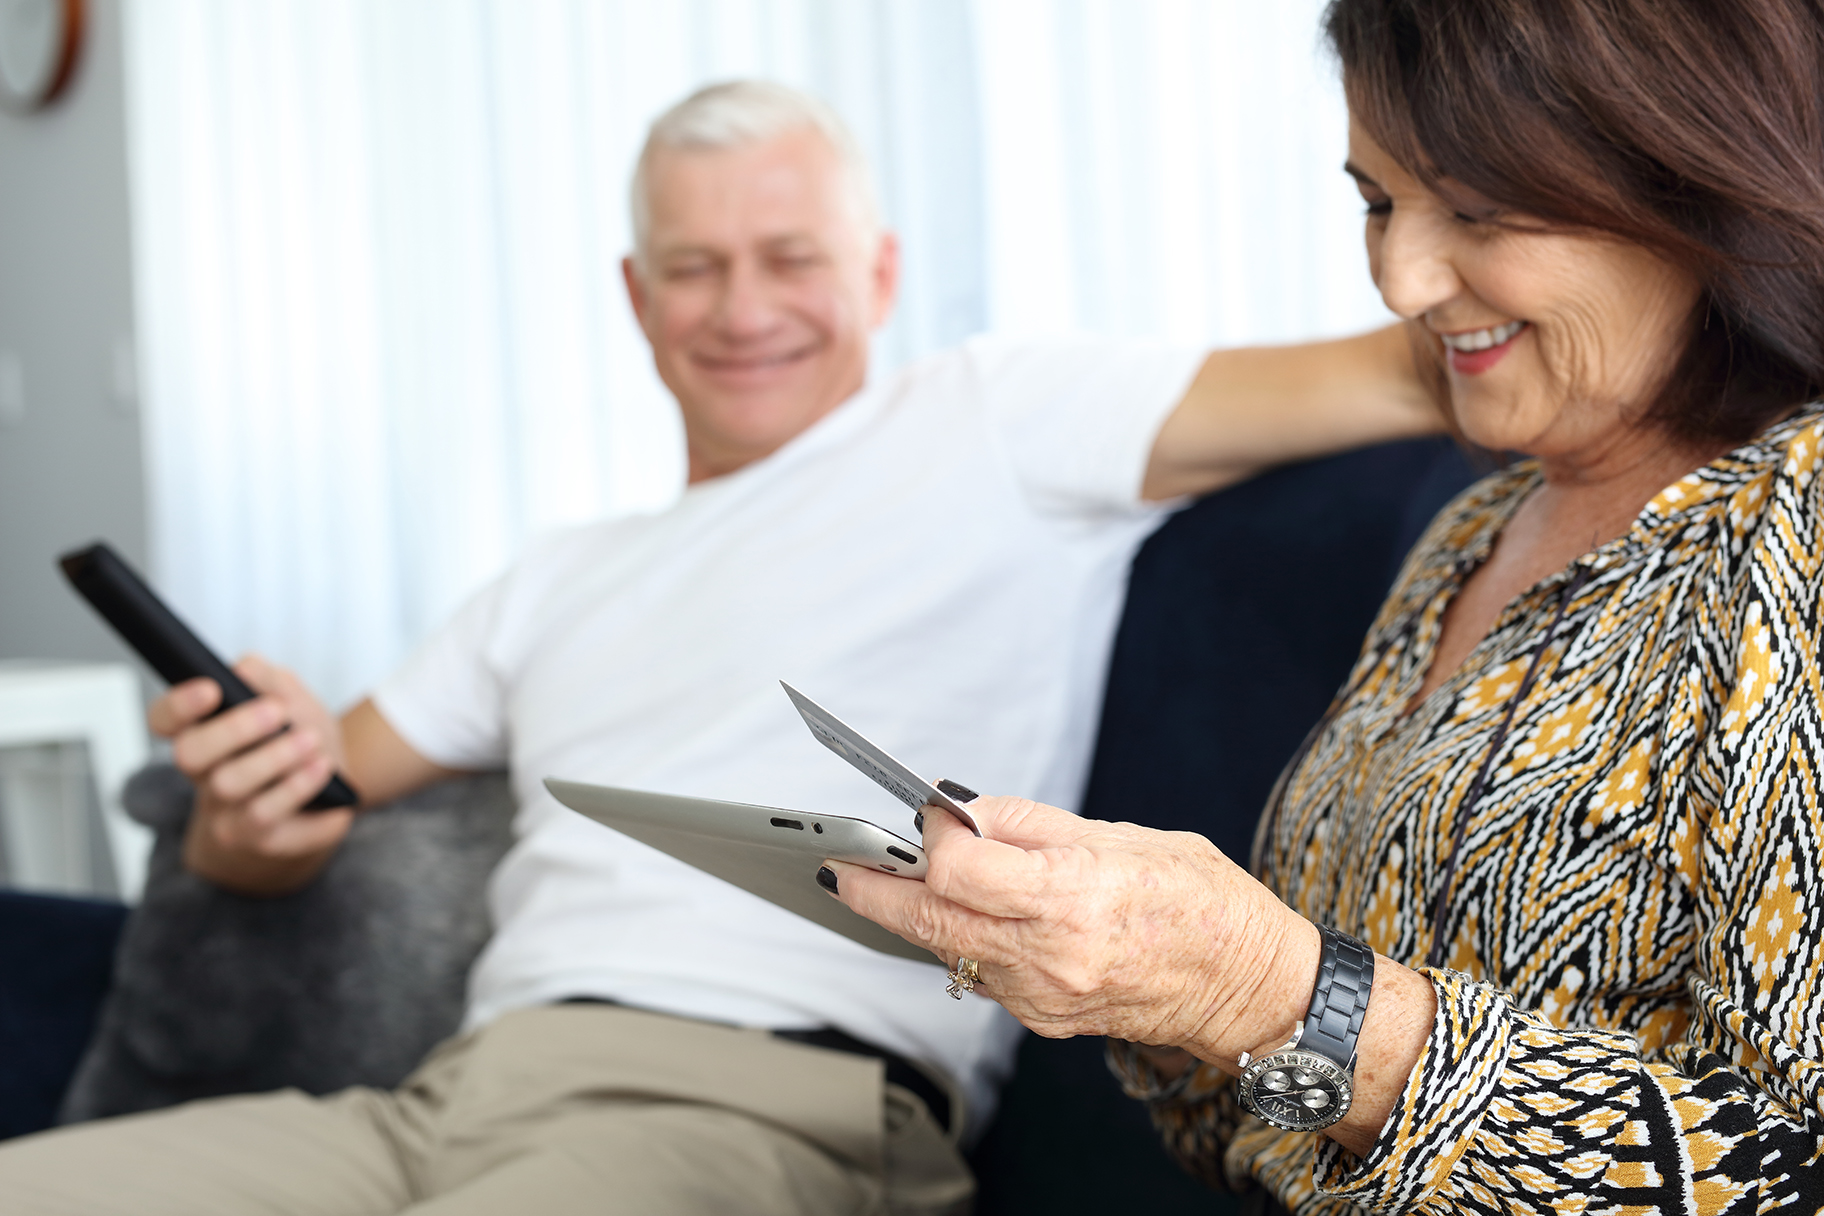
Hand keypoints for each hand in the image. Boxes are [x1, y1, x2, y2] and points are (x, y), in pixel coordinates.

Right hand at [148, 654, 354, 893]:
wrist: (325, 800)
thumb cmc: (297, 742)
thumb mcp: (291, 701)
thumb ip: (269, 680)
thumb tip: (246, 668)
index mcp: (204, 732)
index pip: (164, 720)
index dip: (178, 705)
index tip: (211, 688)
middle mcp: (204, 774)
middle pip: (190, 754)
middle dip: (233, 729)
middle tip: (278, 711)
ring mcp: (225, 809)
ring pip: (229, 784)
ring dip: (273, 757)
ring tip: (311, 740)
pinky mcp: (254, 837)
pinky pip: (264, 815)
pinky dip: (297, 786)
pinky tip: (322, 767)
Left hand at [822, 795, 1320, 1063]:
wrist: (1249, 986)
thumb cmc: (1203, 901)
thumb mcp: (1124, 836)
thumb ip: (1032, 826)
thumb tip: (964, 808)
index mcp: (1075, 895)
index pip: (961, 871)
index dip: (932, 839)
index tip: (932, 816)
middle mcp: (1053, 952)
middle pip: (933, 921)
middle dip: (876, 891)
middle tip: (842, 865)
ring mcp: (1046, 995)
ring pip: (950, 950)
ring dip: (917, 915)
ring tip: (892, 880)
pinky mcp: (1046, 1019)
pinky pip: (984, 974)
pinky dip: (965, 940)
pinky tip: (965, 915)